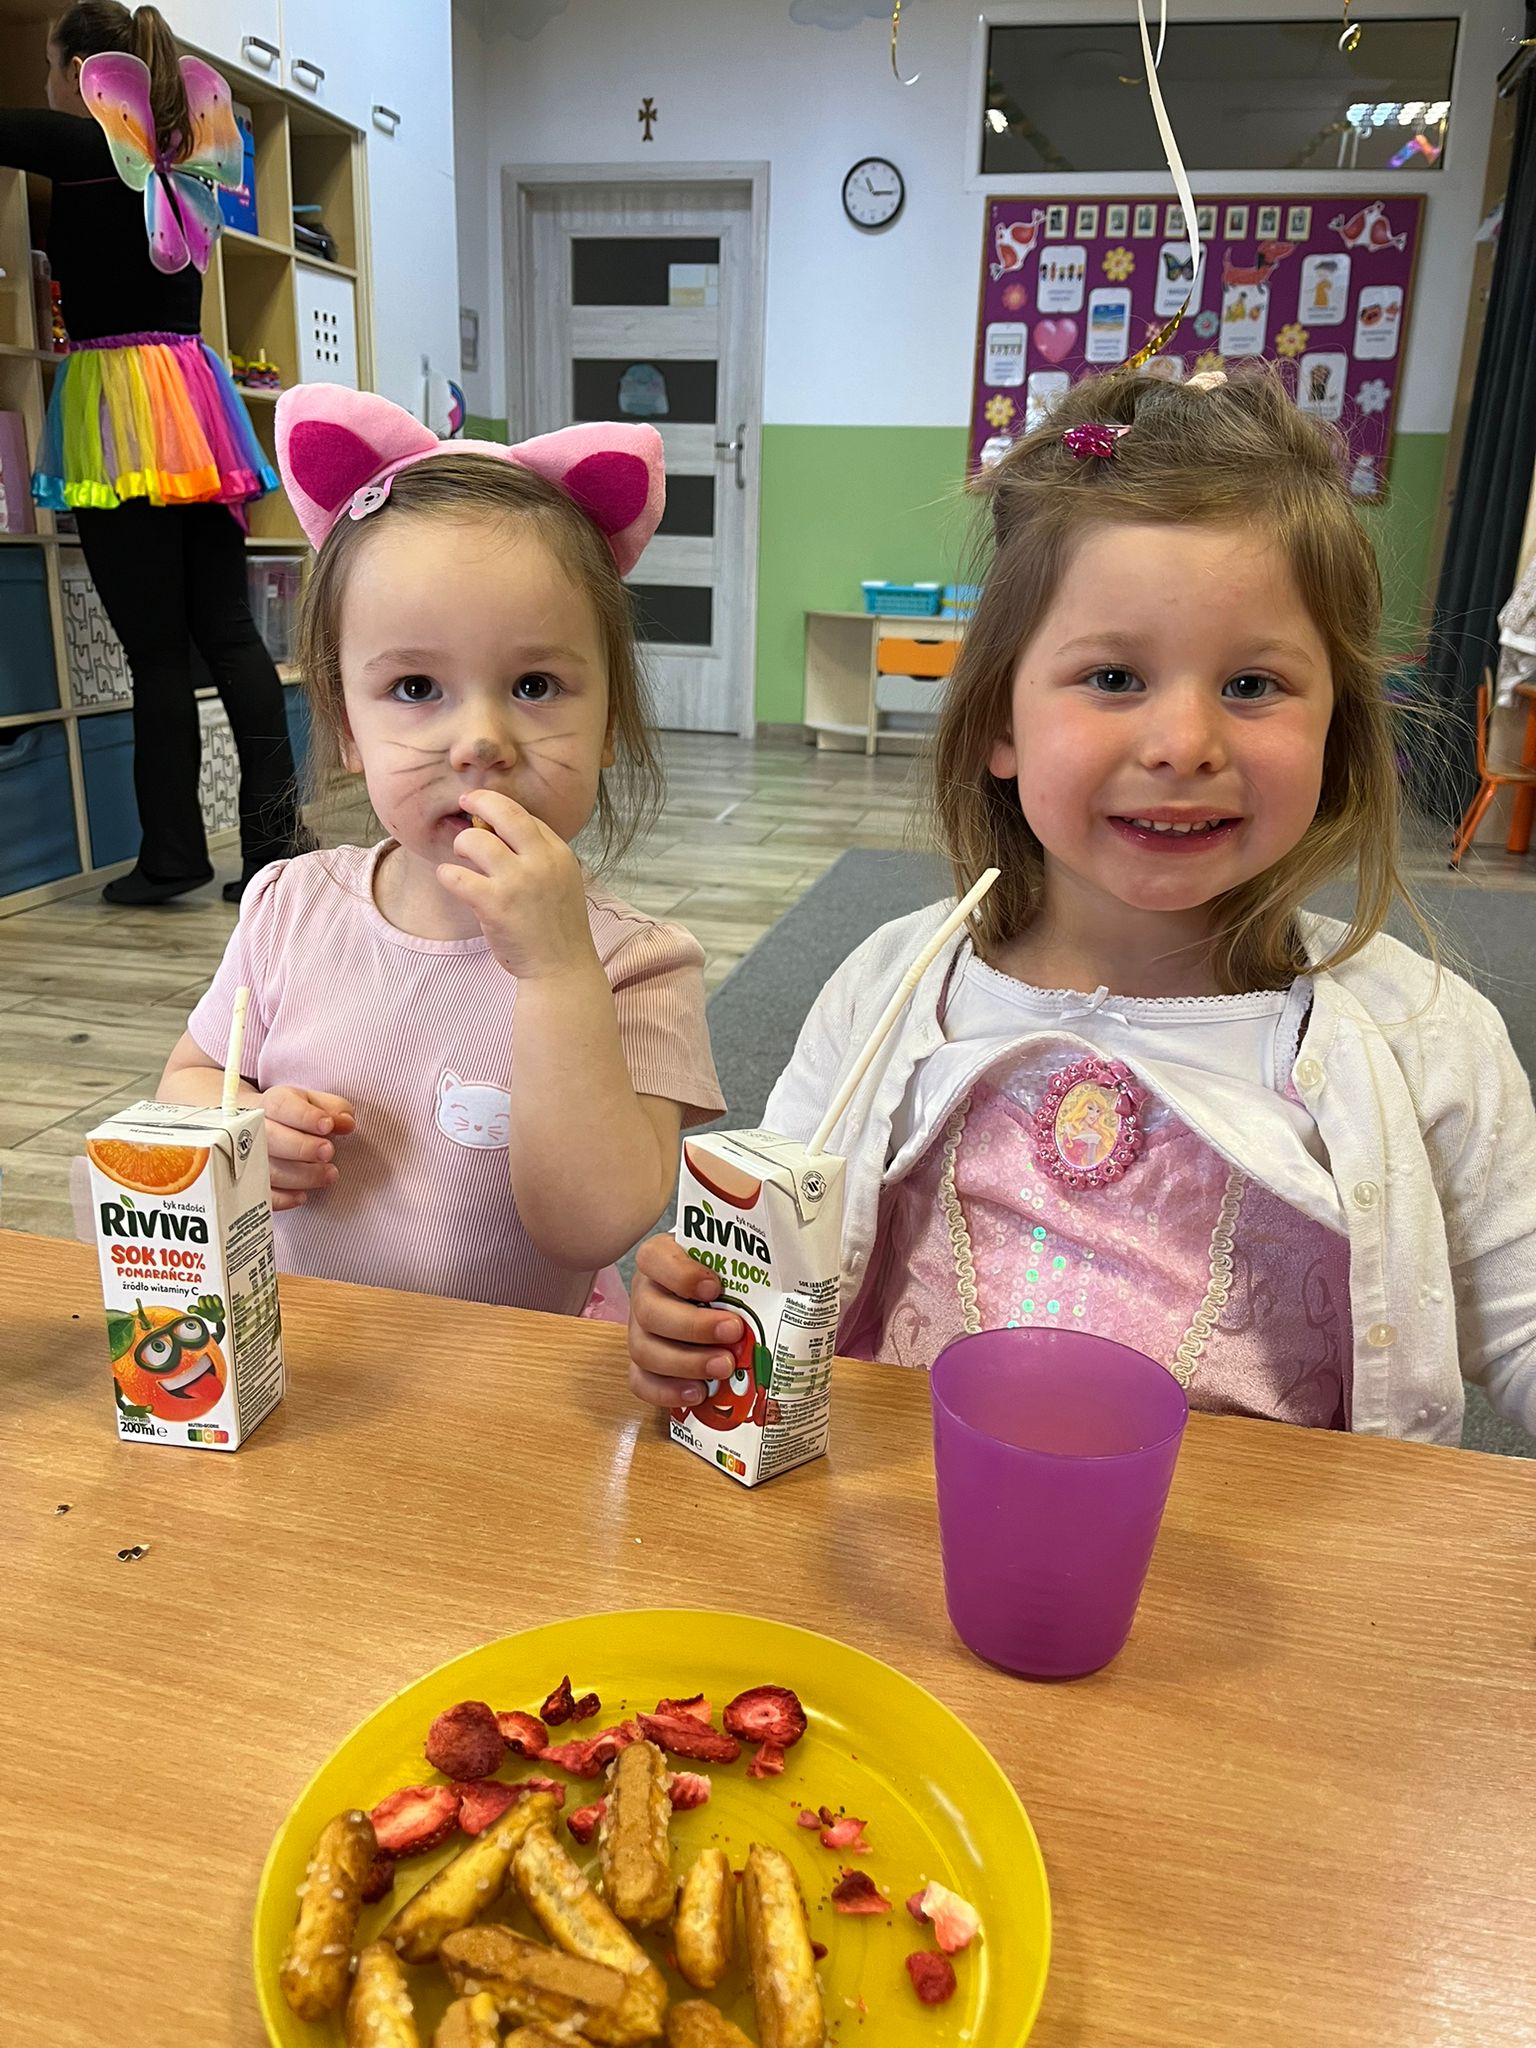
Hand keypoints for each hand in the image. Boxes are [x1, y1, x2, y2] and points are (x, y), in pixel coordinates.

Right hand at [258, 1084, 354, 1211]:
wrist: (253, 1126)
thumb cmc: (290, 1115)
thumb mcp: (313, 1103)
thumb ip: (333, 1108)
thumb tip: (346, 1123)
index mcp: (270, 1104)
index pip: (280, 1105)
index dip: (305, 1116)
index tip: (327, 1125)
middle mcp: (252, 1130)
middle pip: (270, 1138)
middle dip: (302, 1147)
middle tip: (328, 1152)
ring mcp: (246, 1158)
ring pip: (267, 1169)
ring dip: (300, 1176)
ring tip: (329, 1174)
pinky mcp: (248, 1183)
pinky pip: (259, 1194)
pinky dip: (281, 1199)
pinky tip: (302, 1196)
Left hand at [440, 791, 597, 982]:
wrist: (562, 967)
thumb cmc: (557, 926)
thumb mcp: (562, 880)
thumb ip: (539, 856)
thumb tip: (501, 830)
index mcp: (558, 853)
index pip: (525, 816)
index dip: (501, 810)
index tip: (487, 814)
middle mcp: (540, 862)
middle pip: (504, 811)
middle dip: (479, 800)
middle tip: (466, 803)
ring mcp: (517, 882)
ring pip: (474, 840)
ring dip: (461, 844)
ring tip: (461, 857)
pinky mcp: (494, 904)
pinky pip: (455, 875)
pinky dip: (447, 875)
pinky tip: (450, 880)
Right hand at [627, 1234, 744, 1409]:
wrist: (717, 1310)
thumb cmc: (730, 1282)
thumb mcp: (737, 1266)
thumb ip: (750, 1271)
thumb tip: (796, 1288)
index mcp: (662, 1261)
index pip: (655, 1258)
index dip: (679, 1274)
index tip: (715, 1288)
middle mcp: (646, 1294)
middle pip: (649, 1310)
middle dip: (693, 1326)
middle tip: (734, 1332)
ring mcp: (639, 1332)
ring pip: (644, 1350)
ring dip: (686, 1363)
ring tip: (724, 1368)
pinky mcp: (641, 1365)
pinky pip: (641, 1382)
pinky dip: (668, 1391)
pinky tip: (698, 1393)